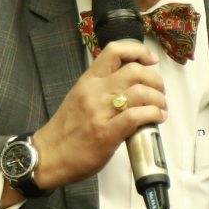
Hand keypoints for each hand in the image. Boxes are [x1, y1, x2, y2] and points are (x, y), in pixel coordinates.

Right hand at [22, 40, 165, 194]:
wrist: (48, 156)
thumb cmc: (66, 130)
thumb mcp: (80, 98)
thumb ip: (103, 88)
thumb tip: (132, 84)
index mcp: (88, 80)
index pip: (114, 51)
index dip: (139, 51)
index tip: (150, 60)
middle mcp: (95, 92)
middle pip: (135, 71)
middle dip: (156, 80)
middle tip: (160, 92)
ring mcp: (100, 112)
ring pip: (141, 92)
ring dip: (158, 99)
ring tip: (160, 108)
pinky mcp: (106, 133)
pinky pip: (136, 116)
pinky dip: (154, 114)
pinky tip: (157, 119)